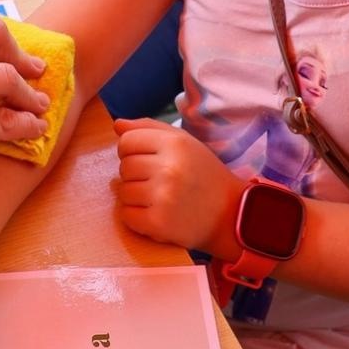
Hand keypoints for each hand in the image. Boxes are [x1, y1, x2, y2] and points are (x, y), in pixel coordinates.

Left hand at [114, 116, 244, 254]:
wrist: (231, 214)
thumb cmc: (204, 174)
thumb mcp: (184, 142)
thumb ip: (149, 128)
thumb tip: (117, 125)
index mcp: (175, 143)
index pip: (126, 141)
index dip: (131, 151)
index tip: (146, 159)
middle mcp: (169, 168)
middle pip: (124, 166)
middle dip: (135, 174)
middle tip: (157, 181)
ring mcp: (163, 197)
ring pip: (123, 192)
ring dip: (136, 196)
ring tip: (159, 197)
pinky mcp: (159, 223)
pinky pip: (126, 215)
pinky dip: (136, 216)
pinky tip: (155, 213)